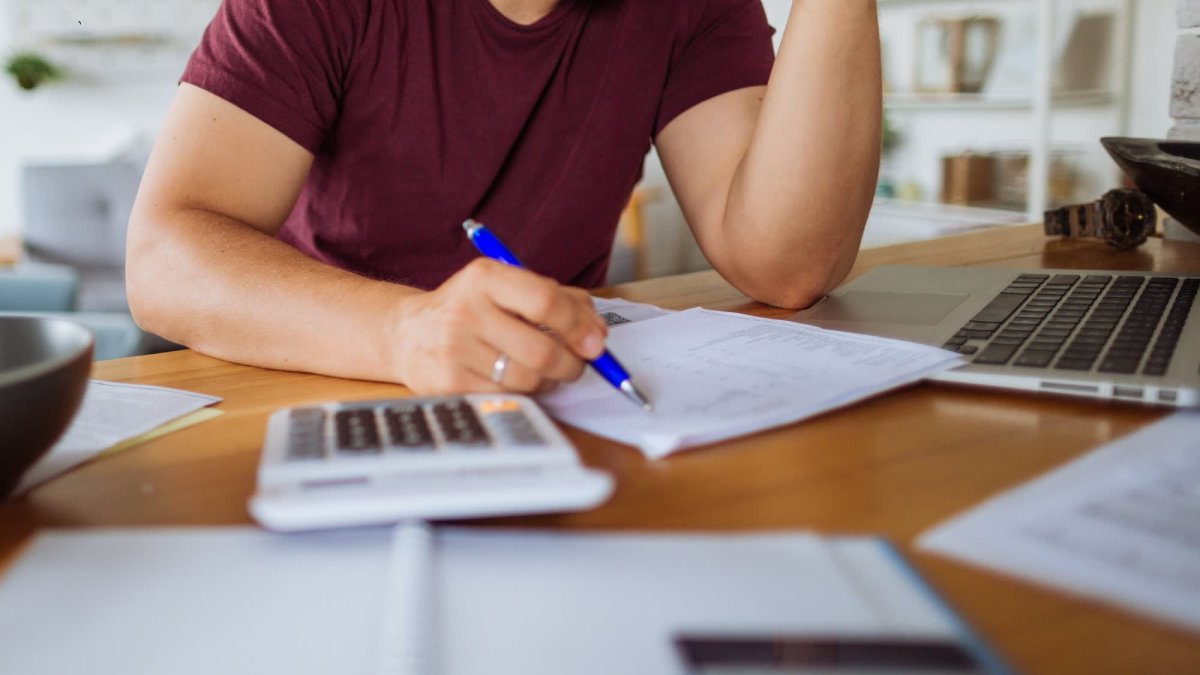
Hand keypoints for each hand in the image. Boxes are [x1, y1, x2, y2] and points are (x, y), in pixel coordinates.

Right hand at [390, 259, 608, 394]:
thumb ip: (559, 300)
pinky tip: (519, 380)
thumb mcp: (507, 287)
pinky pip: (508, 396)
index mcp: (485, 277)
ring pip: (529, 379)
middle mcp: (466, 310)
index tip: (596, 342)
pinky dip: (526, 393)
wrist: (408, 332)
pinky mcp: (449, 383)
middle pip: (541, 350)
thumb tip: (597, 333)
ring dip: (550, 381)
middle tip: (577, 364)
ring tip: (545, 371)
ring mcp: (455, 350)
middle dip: (572, 364)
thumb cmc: (472, 308)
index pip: (544, 300)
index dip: (578, 325)